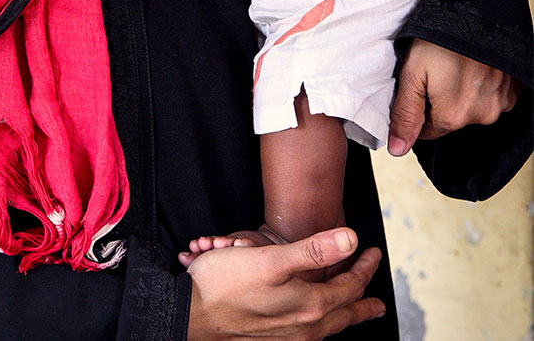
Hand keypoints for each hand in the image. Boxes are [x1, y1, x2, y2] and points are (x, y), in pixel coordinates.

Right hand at [186, 228, 384, 339]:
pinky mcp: (271, 340)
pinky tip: (313, 322)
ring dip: (344, 316)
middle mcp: (304, 328)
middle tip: (379, 301)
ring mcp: (288, 338)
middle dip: (363, 303)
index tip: (373, 252)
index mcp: (309, 305)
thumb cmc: (225, 284)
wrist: (191, 314)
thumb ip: (312, 250)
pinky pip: (308, 334)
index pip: (349, 286)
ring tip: (353, 312)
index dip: (364, 268)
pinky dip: (321, 324)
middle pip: (344, 314)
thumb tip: (350, 240)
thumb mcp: (269, 259)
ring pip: (327, 328)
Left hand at [387, 38, 520, 154]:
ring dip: (460, 92)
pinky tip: (470, 65)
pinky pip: (490, 96)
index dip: (416, 109)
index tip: (416, 86)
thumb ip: (404, 114)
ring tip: (453, 64)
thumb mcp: (411, 74)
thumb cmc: (439, 39)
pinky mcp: (512, 88)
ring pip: (470, 108)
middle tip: (434, 69)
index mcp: (453, 116)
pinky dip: (480, 85)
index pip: (426, 130)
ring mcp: (501, 102)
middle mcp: (482, 115)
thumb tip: (397, 149)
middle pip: (449, 119)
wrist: (475, 11)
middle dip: (438, 100)